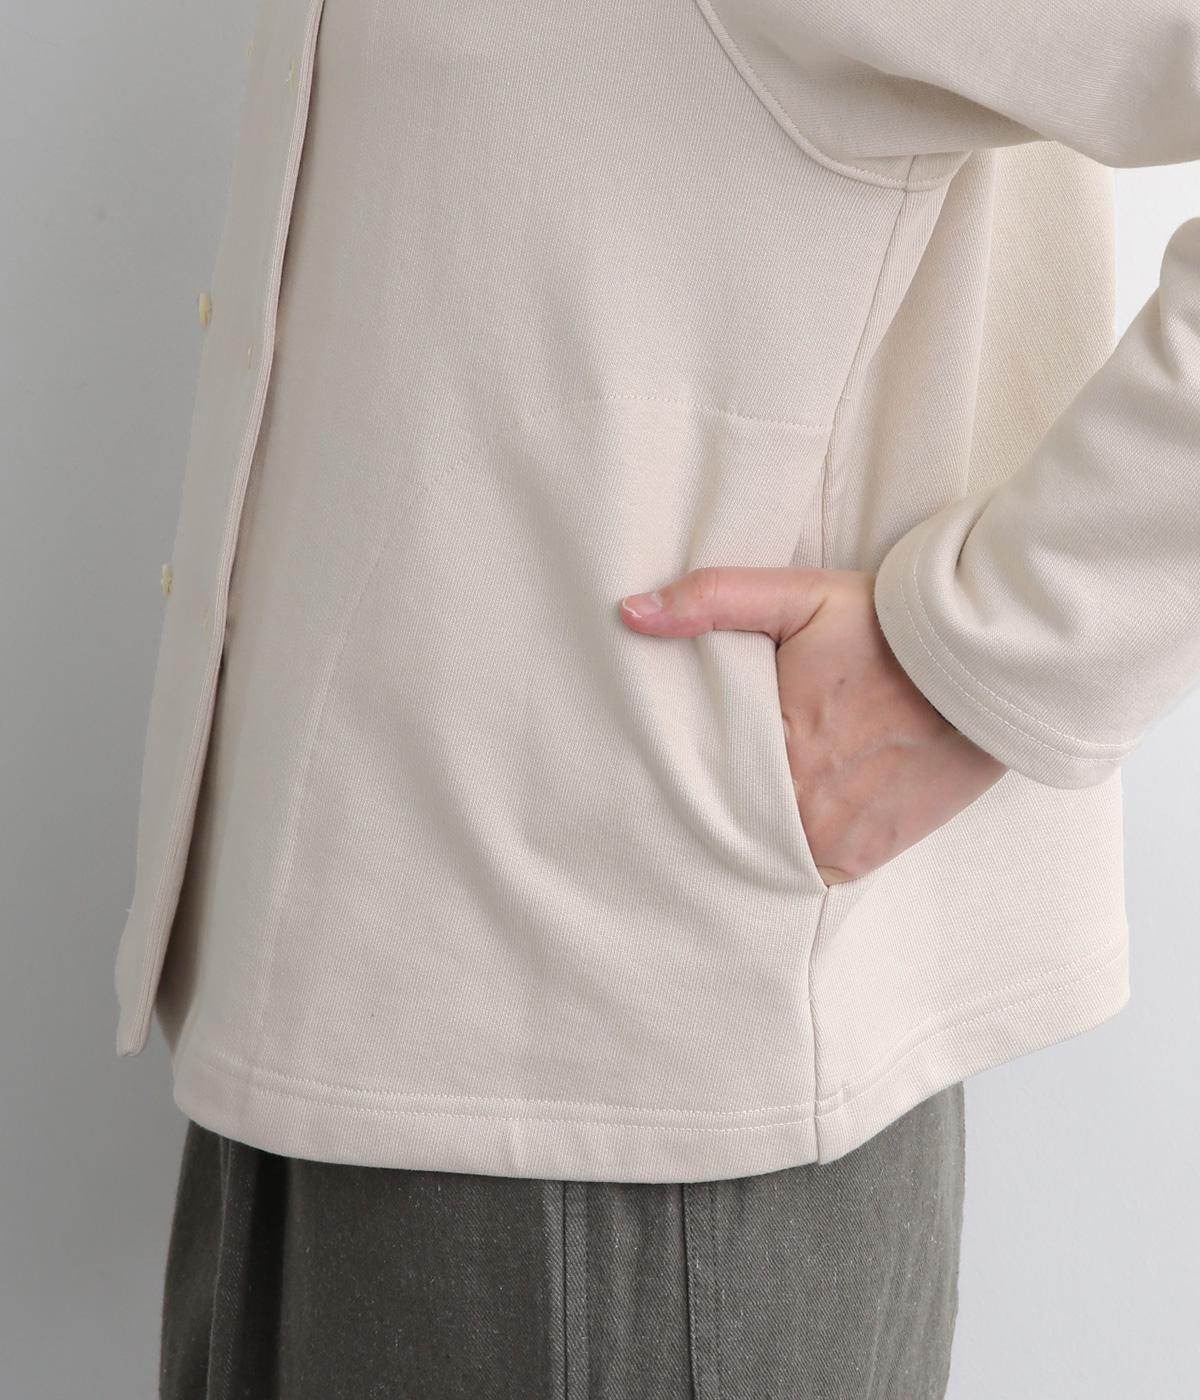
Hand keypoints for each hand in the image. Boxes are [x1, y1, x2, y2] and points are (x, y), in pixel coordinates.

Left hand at [619, 566, 1007, 883]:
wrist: (984, 671)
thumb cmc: (888, 629)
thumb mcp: (797, 595)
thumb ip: (712, 600)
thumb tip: (631, 613)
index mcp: (768, 741)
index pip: (689, 772)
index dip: (670, 768)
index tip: (651, 762)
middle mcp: (794, 803)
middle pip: (719, 818)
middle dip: (701, 805)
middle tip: (676, 793)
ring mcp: (827, 838)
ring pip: (755, 850)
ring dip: (740, 834)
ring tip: (723, 811)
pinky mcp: (860, 858)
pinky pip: (801, 871)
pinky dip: (784, 854)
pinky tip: (773, 830)